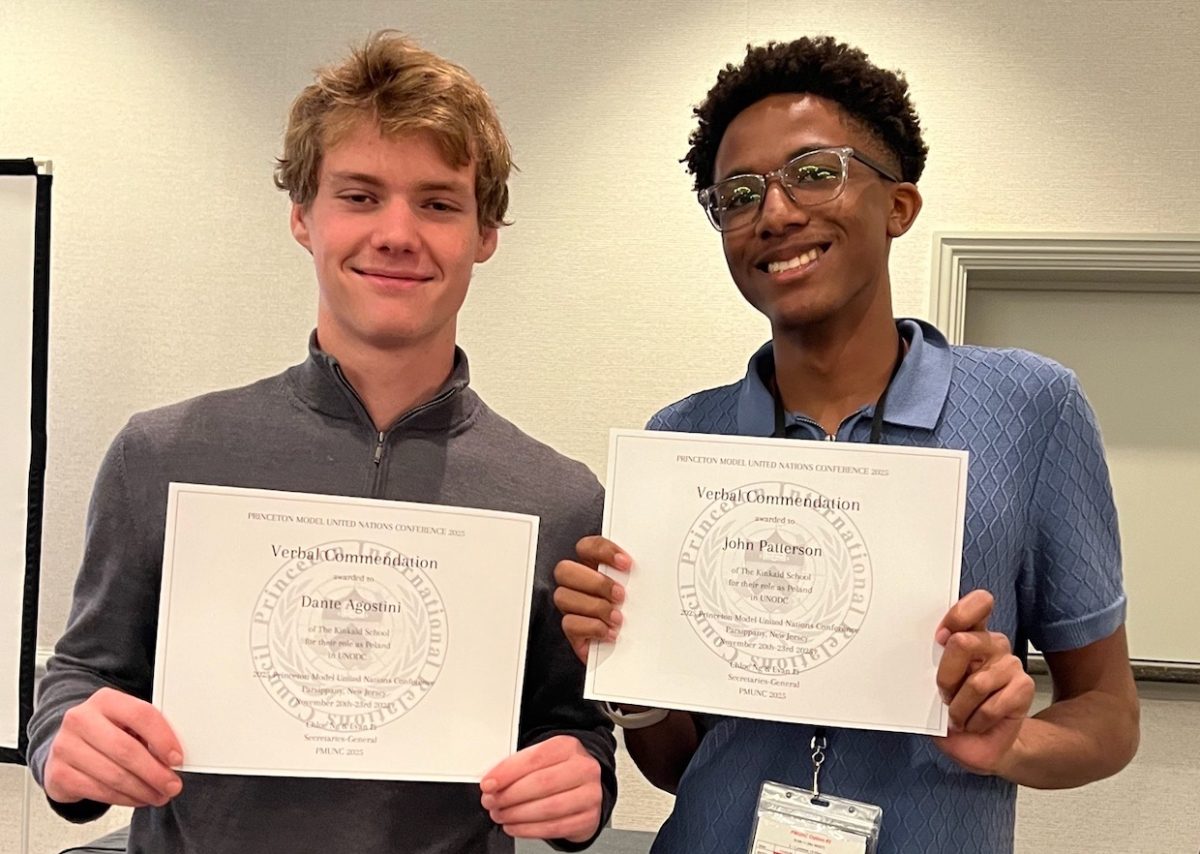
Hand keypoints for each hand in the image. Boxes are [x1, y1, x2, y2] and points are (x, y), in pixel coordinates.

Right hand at [43, 687, 183, 807]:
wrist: (66, 746)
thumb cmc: (105, 733)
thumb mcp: (126, 722)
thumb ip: (148, 732)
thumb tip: (173, 758)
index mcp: (105, 699)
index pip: (141, 715)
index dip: (163, 738)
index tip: (177, 758)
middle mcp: (81, 719)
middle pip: (127, 749)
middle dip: (154, 772)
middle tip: (172, 785)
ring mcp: (65, 746)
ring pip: (113, 775)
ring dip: (142, 790)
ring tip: (158, 795)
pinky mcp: (58, 773)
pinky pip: (98, 791)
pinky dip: (124, 799)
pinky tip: (137, 798)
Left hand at [480, 735, 602, 842]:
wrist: (584, 790)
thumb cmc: (557, 773)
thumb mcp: (540, 760)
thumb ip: (517, 767)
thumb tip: (492, 782)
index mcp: (568, 747)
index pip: (535, 758)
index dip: (508, 772)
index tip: (488, 783)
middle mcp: (583, 768)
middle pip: (541, 783)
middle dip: (509, 795)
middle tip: (491, 801)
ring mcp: (590, 794)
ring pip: (548, 808)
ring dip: (517, 814)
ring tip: (500, 814)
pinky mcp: (588, 819)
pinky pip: (554, 828)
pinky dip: (528, 830)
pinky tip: (514, 826)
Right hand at [553, 536, 631, 664]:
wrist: (635, 650)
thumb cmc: (636, 614)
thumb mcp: (638, 590)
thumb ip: (635, 575)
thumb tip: (647, 568)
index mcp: (593, 567)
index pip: (586, 547)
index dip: (603, 551)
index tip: (626, 564)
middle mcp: (578, 585)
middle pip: (564, 570)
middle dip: (595, 582)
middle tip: (620, 594)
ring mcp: (572, 607)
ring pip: (563, 596)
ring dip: (595, 606)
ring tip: (617, 617)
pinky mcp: (573, 631)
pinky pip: (569, 624)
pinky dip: (592, 627)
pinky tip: (610, 632)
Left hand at [933, 590, 1034, 774]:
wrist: (979, 744)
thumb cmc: (954, 711)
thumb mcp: (935, 687)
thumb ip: (932, 667)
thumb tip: (925, 656)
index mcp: (970, 634)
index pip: (978, 604)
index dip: (959, 615)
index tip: (940, 637)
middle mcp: (992, 644)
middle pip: (963, 642)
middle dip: (945, 677)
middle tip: (944, 694)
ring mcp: (1010, 664)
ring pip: (976, 682)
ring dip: (959, 708)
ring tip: (959, 715)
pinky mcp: (1023, 687)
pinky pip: (992, 706)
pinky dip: (976, 721)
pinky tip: (975, 723)